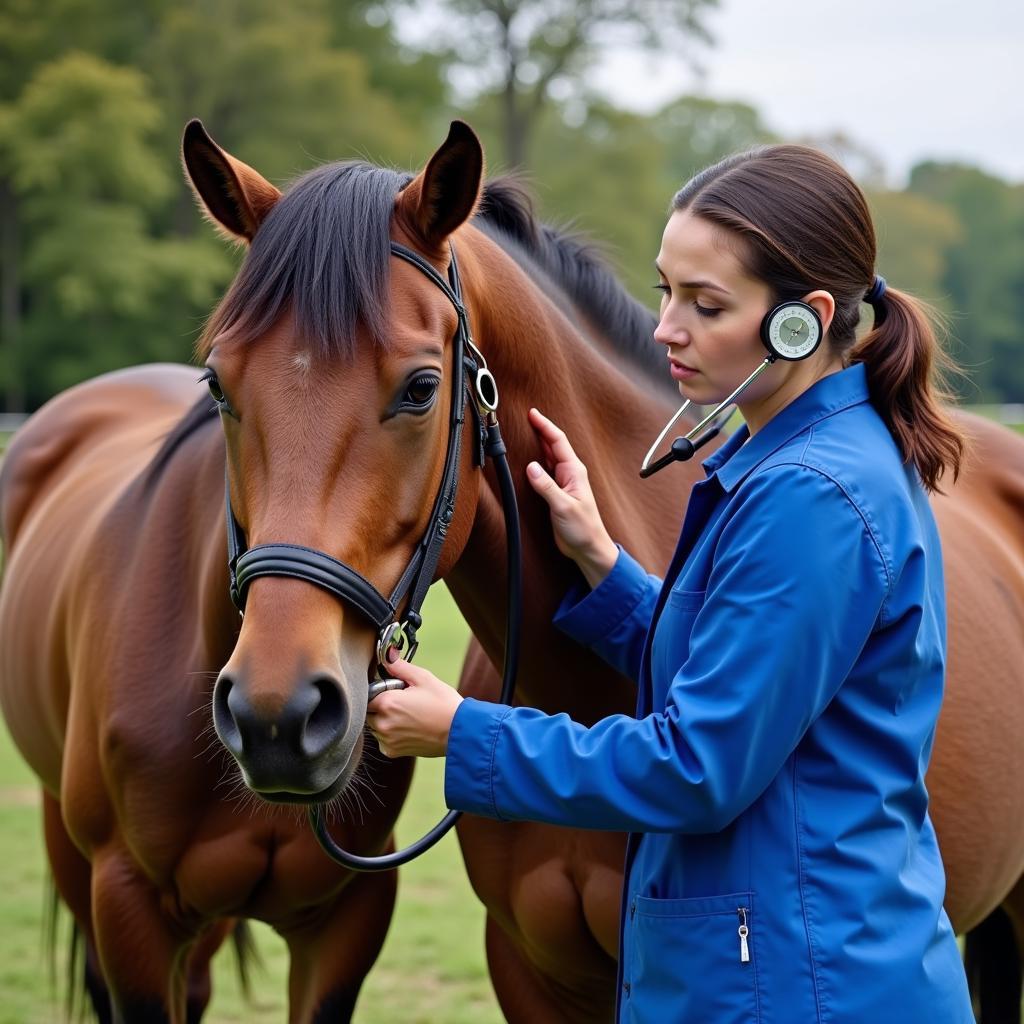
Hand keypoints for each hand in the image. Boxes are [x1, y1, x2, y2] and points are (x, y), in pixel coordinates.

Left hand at [365, 655, 462, 757]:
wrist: (459, 732)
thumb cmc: (444, 704)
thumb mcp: (423, 678)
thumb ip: (399, 666)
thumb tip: (386, 655)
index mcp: (386, 703)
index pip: (367, 694)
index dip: (379, 690)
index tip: (394, 690)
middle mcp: (382, 723)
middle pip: (369, 710)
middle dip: (380, 705)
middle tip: (403, 702)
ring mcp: (387, 739)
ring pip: (374, 725)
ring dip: (384, 719)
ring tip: (408, 715)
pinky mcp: (393, 751)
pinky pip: (382, 739)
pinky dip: (390, 734)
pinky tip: (408, 728)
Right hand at [526, 407, 617, 588]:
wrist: (588, 547)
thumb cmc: (583, 529)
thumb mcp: (564, 507)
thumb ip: (547, 487)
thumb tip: (531, 467)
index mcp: (574, 471)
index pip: (557, 442)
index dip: (545, 426)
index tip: (532, 413)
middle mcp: (569, 473)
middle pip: (552, 445)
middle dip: (540, 429)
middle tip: (524, 417)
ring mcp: (563, 482)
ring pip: (548, 456)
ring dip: (537, 443)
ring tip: (524, 431)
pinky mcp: (556, 493)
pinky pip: (544, 471)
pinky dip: (535, 461)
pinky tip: (528, 458)